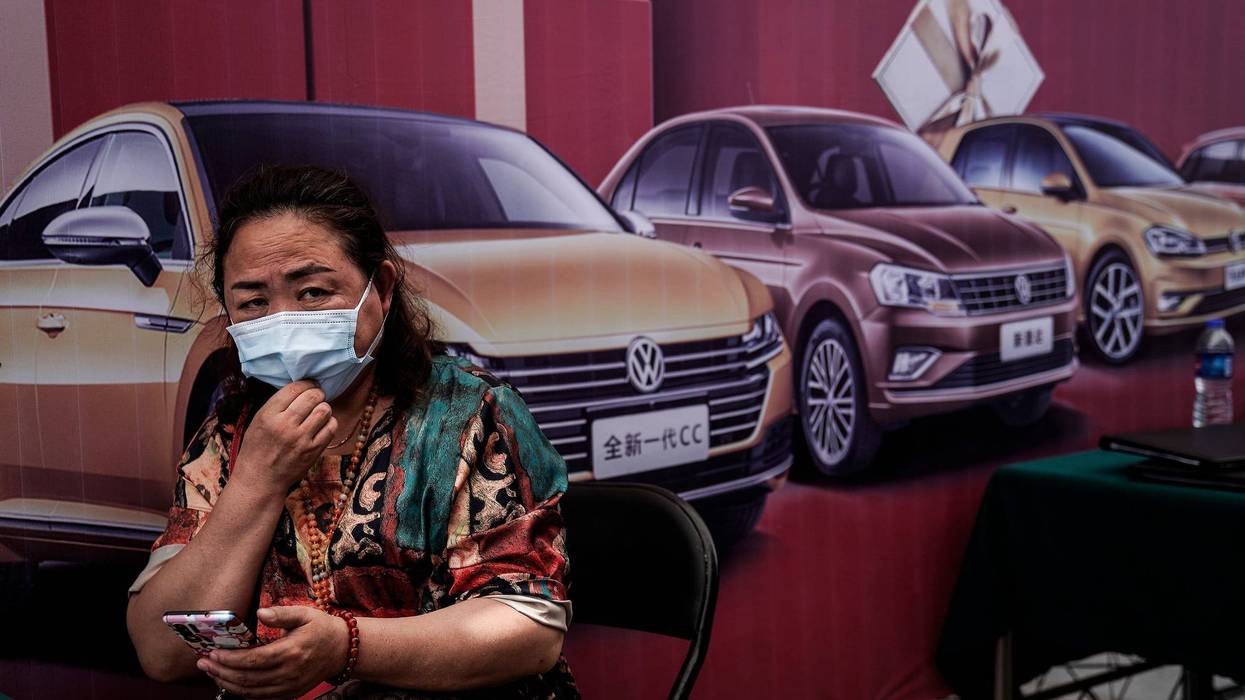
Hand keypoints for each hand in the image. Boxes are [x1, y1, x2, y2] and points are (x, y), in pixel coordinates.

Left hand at [198, 606, 347, 698]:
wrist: (343, 650)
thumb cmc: (322, 628)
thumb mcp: (305, 614)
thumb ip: (281, 613)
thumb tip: (259, 612)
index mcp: (291, 651)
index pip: (252, 660)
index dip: (229, 659)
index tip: (212, 653)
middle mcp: (289, 672)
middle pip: (247, 678)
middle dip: (221, 672)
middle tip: (203, 663)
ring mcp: (290, 686)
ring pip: (251, 691)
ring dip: (227, 683)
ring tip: (211, 673)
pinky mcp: (290, 693)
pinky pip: (260, 697)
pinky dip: (242, 691)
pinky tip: (230, 681)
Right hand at [232, 381, 336, 492]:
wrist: (260, 479)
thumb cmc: (258, 448)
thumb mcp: (258, 421)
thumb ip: (278, 405)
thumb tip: (302, 388)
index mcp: (268, 415)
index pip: (294, 388)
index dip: (306, 383)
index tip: (309, 385)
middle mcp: (285, 425)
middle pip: (313, 396)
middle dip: (317, 393)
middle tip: (316, 397)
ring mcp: (301, 438)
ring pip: (325, 410)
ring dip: (324, 407)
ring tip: (318, 411)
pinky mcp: (313, 450)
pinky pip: (331, 427)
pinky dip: (330, 422)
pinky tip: (322, 425)